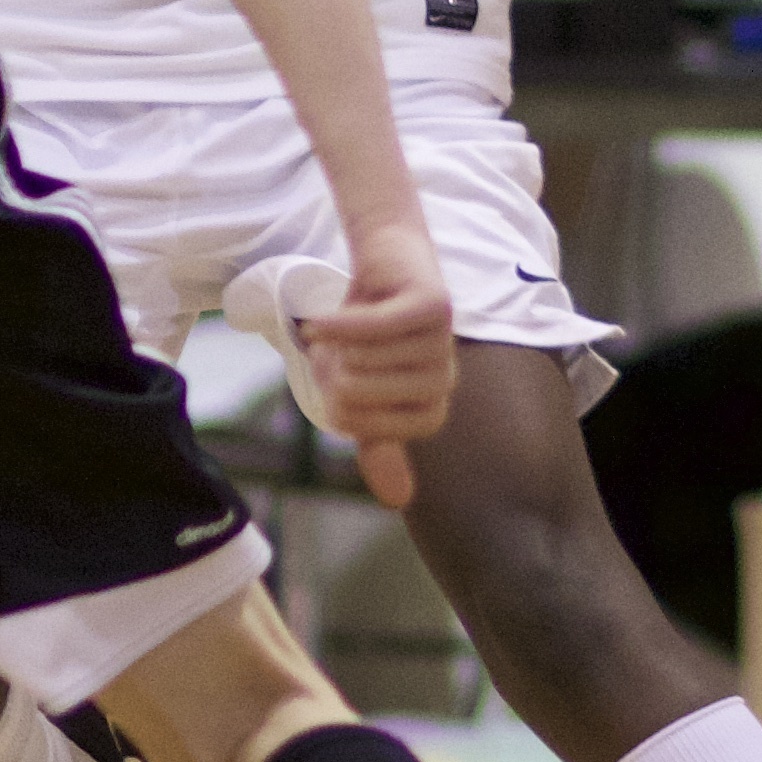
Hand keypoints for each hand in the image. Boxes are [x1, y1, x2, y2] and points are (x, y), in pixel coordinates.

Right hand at [302, 217, 458, 509]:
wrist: (384, 259)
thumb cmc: (368, 331)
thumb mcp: (361, 391)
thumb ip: (376, 443)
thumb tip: (399, 502)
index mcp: (430, 404)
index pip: (382, 431)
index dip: (348, 412)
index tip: (336, 390)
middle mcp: (445, 377)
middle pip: (369, 396)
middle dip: (335, 374)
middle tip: (334, 353)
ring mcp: (444, 341)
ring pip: (367, 359)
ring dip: (335, 344)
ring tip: (334, 331)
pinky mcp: (433, 305)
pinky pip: (374, 328)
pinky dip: (336, 326)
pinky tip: (317, 324)